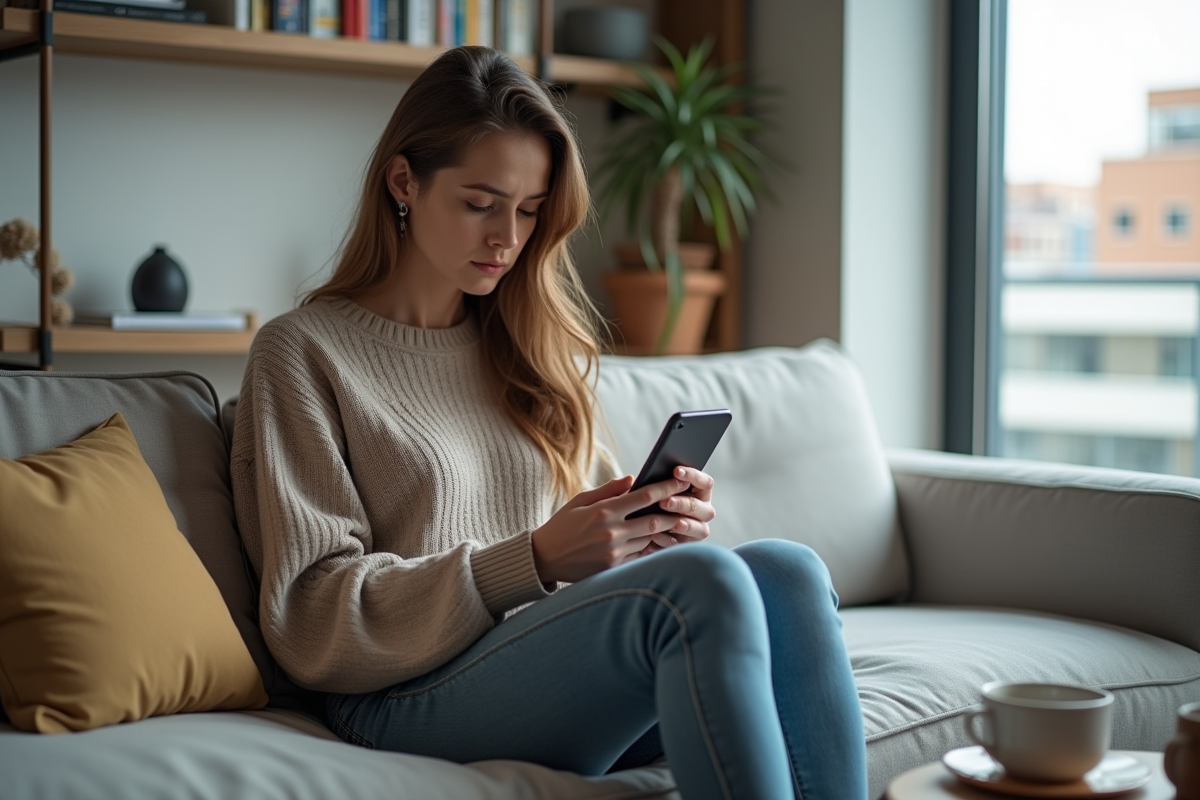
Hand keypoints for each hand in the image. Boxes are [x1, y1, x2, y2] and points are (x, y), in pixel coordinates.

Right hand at [530, 474, 701, 583]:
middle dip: (675, 510)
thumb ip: (608, 490)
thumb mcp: (580, 501)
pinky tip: (662, 540)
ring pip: (650, 539)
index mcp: (603, 511)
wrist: (544, 559)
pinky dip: (652, 547)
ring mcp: (614, 553)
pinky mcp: (614, 569)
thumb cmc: (562, 525)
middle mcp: (611, 533)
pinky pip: (641, 556)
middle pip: (655, 520)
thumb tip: (633, 479)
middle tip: (691, 501)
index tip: (682, 481)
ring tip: (681, 519)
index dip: (666, 488)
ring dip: (666, 530)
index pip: (644, 497)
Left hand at [638, 466, 715, 555]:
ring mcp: (696, 529)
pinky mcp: (685, 544)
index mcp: (697, 492)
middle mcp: (701, 510)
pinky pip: (683, 545)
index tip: (676, 471)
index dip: (693, 475)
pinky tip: (656, 539)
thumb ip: (631, 485)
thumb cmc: (639, 504)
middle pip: (701, 506)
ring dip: (686, 525)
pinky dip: (670, 541)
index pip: (705, 482)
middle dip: (683, 503)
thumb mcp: (635, 493)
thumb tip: (629, 479)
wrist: (632, 529)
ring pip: (700, 528)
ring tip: (674, 524)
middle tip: (664, 502)